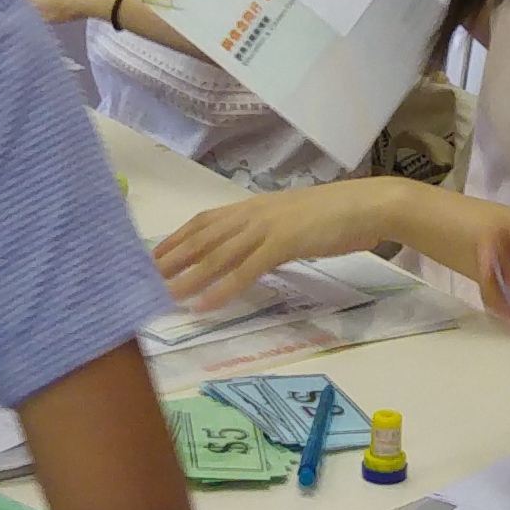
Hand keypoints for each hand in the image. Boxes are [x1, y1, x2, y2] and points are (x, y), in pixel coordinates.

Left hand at [154, 181, 386, 309]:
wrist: (369, 205)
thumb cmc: (336, 215)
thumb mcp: (292, 222)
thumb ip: (267, 234)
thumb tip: (247, 252)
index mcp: (254, 207)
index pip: (204, 223)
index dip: (175, 240)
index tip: (151, 258)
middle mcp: (253, 214)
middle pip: (202, 238)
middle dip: (170, 260)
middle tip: (141, 280)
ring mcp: (267, 227)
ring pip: (218, 255)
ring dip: (187, 277)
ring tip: (163, 296)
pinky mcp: (285, 242)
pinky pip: (247, 269)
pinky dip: (224, 287)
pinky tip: (206, 304)